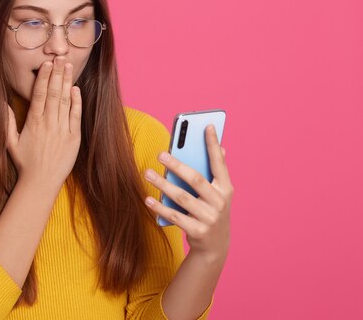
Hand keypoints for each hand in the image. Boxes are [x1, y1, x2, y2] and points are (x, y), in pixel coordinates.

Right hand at [5, 56, 81, 186]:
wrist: (41, 183)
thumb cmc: (25, 163)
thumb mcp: (10, 142)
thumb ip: (7, 122)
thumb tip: (3, 104)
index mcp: (33, 122)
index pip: (39, 94)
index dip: (44, 77)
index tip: (47, 64)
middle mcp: (48, 123)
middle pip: (54, 93)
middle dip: (57, 73)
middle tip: (60, 57)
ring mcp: (62, 130)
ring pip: (65, 100)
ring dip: (67, 82)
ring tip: (69, 66)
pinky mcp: (73, 138)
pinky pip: (75, 115)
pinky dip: (76, 101)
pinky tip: (76, 88)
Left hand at [144, 125, 232, 261]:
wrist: (215, 248)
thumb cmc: (212, 212)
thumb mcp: (219, 194)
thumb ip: (216, 172)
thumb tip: (221, 147)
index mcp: (226, 189)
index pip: (219, 163)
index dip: (214, 145)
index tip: (207, 126)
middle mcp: (221, 202)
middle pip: (196, 179)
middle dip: (177, 165)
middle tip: (160, 153)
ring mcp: (210, 218)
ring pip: (182, 197)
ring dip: (163, 184)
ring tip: (148, 173)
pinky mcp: (198, 231)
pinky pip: (175, 216)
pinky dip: (160, 207)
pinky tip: (148, 198)